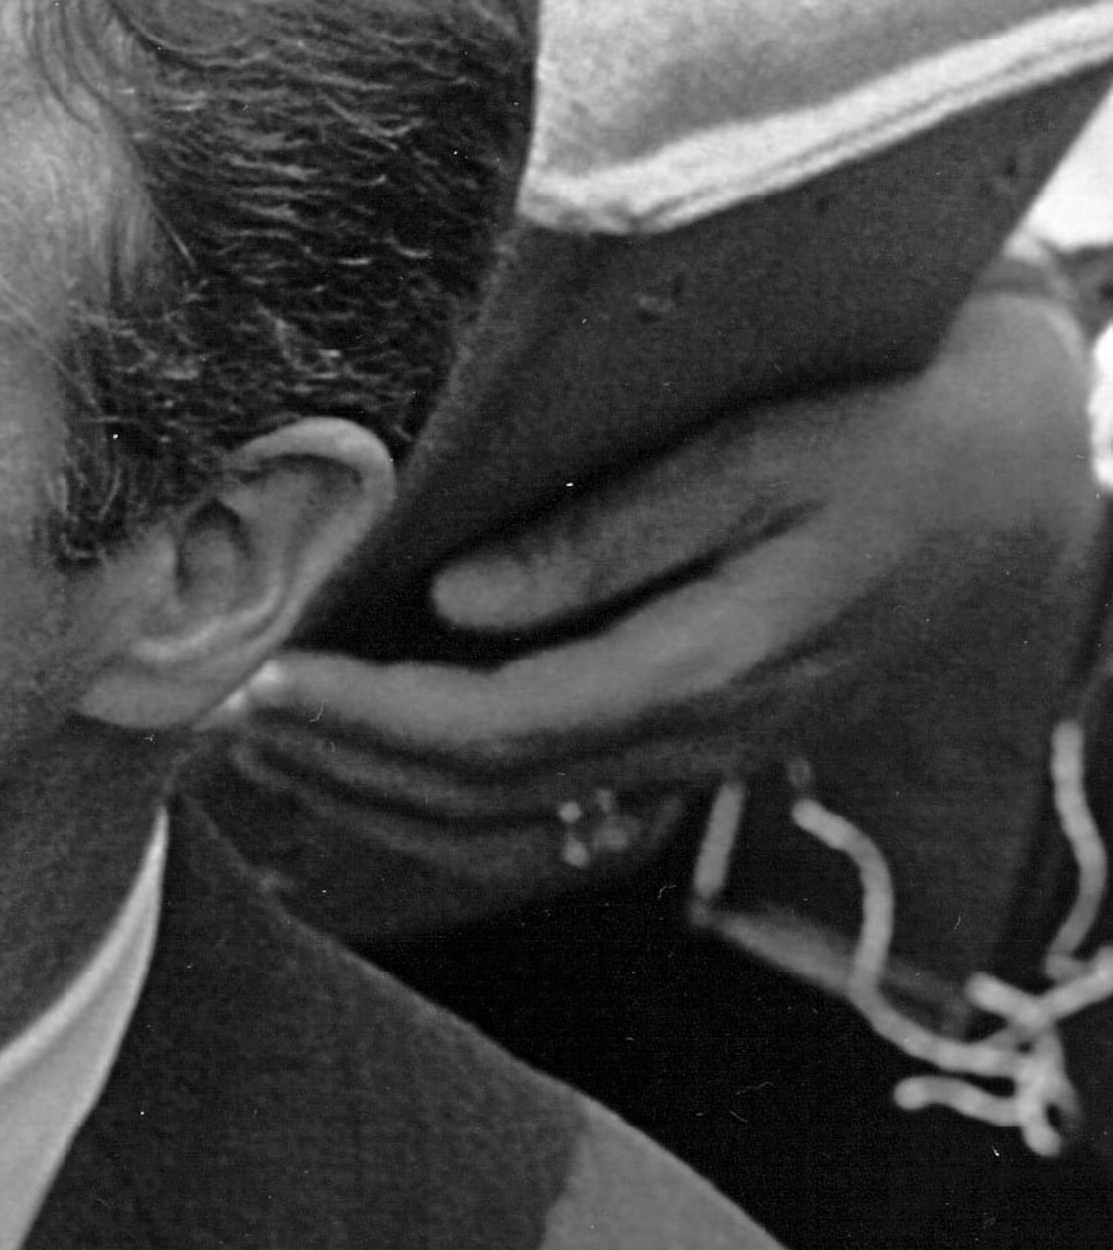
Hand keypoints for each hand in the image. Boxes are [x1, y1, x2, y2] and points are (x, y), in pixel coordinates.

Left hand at [214, 272, 1106, 912]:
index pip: (499, 726)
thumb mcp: (762, 452)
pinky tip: (360, 764)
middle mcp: (704, 734)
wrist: (1031, 484)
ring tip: (258, 737)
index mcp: (715, 664)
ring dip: (372, 791)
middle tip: (218, 708)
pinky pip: (549, 810)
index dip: (368, 715)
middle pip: (483, 791)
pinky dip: (440, 801)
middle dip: (341, 759)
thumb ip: (611, 534)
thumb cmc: (899, 431)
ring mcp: (703, 752)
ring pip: (509, 819)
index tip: (262, 675)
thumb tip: (456, 604)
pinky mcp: (696, 742)